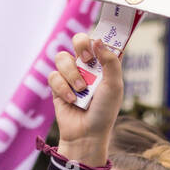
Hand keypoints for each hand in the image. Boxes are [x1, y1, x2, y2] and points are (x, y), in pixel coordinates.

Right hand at [49, 33, 123, 165]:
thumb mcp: (114, 86)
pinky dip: (63, 88)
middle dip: (81, 44)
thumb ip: (110, 61)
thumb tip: (98, 40)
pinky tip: (72, 100)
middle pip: (78, 39)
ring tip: (81, 89)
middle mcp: (87, 66)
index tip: (99, 41)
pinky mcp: (57, 86)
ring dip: (72, 74)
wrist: (86, 134)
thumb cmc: (104, 111)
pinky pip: (54, 76)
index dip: (99, 36)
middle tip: (87, 58)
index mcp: (104, 63)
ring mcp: (71, 74)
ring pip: (62, 57)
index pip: (100, 40)